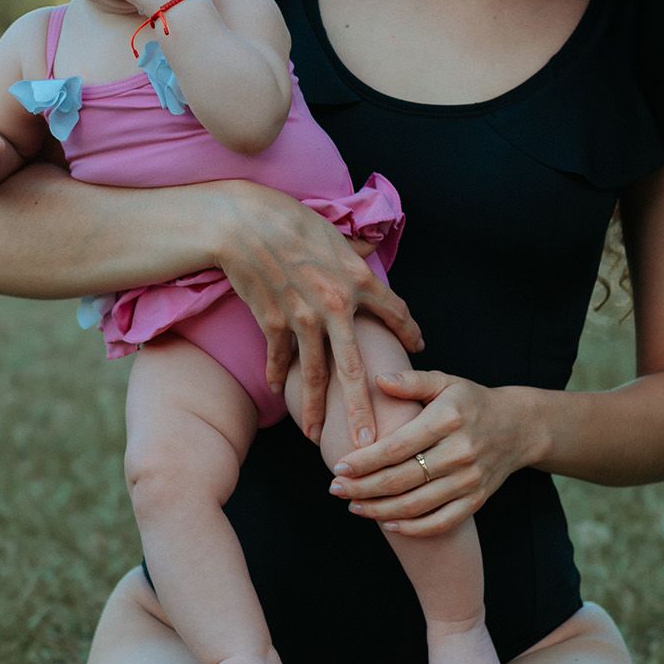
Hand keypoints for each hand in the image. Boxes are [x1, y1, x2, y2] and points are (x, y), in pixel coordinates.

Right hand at [216, 185, 423, 448]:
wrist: (244, 224)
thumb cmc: (291, 220)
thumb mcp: (334, 232)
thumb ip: (354, 250)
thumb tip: (369, 250)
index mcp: (358, 279)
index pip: (395, 312)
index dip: (410, 331)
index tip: (419, 347)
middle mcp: (335, 306)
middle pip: (355, 369)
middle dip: (363, 411)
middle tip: (372, 443)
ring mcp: (303, 318)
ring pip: (315, 375)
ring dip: (316, 409)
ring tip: (317, 436)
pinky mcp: (273, 322)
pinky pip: (280, 358)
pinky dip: (279, 375)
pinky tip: (280, 392)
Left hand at [328, 371, 536, 536]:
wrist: (519, 427)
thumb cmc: (471, 401)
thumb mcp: (445, 382)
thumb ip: (411, 381)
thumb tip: (377, 379)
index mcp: (447, 420)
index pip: (397, 446)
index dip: (365, 460)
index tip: (339, 467)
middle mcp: (460, 452)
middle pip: (402, 479)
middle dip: (363, 488)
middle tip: (336, 490)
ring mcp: (469, 480)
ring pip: (417, 505)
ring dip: (380, 510)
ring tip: (354, 506)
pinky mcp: (476, 500)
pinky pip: (441, 522)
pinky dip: (413, 528)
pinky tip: (388, 522)